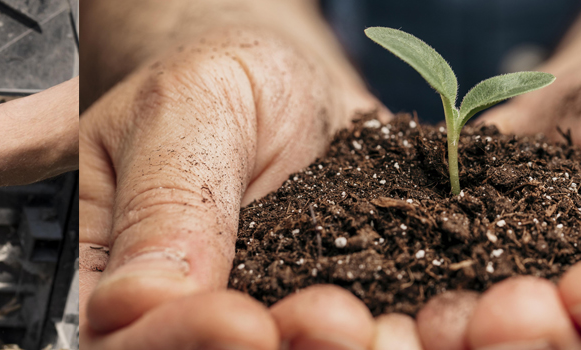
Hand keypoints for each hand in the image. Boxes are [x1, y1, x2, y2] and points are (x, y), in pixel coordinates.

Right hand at [76, 0, 415, 346]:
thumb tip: (135, 302)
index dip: (180, 342)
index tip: (243, 321)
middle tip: (341, 323)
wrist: (289, 74)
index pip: (129, 339)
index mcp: (121, 282)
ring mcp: (277, 328)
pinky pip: (387, 340)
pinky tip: (459, 315)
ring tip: (402, 327)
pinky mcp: (352, 324)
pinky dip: (427, 335)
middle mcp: (195, 321)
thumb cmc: (217, 77)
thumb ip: (165, 202)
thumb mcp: (185, 110)